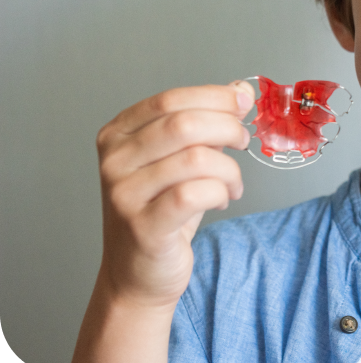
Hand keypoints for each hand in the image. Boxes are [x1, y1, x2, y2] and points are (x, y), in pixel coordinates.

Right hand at [94, 81, 253, 309]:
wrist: (137, 273)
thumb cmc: (162, 212)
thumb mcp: (181, 159)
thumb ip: (205, 122)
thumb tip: (239, 89)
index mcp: (118, 135)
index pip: (170, 100)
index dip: (214, 97)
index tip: (243, 102)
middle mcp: (114, 161)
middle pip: (184, 124)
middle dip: (227, 128)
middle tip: (243, 141)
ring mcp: (124, 194)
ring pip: (196, 159)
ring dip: (229, 169)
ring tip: (232, 183)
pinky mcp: (143, 226)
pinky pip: (195, 194)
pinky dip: (220, 192)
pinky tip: (221, 198)